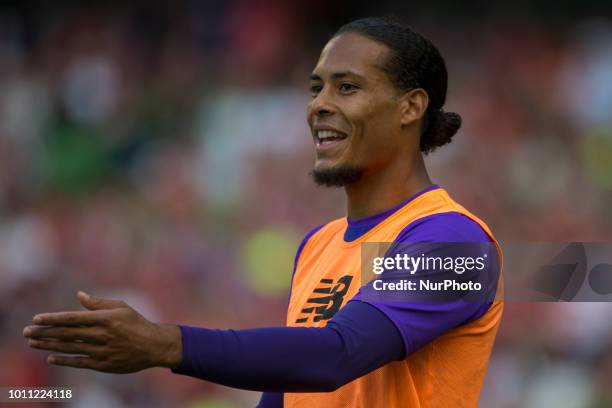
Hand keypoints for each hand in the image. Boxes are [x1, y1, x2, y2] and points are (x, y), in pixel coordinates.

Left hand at [23, 291, 181, 372]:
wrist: (153, 346)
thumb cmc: (136, 323)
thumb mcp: (121, 307)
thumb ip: (98, 303)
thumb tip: (80, 295)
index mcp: (105, 318)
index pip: (72, 318)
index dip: (53, 319)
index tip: (36, 319)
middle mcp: (101, 334)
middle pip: (66, 334)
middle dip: (44, 332)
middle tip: (26, 332)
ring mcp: (101, 350)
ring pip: (69, 348)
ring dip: (49, 346)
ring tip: (33, 343)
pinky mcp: (103, 364)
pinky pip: (79, 362)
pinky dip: (64, 360)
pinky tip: (51, 357)